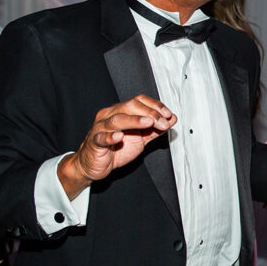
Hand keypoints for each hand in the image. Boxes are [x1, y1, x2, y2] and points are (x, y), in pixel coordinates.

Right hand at [58, 95, 175, 198]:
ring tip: (148, 123)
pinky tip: (119, 137)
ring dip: (134, 120)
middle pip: (129, 106)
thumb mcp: (141, 138)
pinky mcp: (95, 142)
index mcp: (121, 112)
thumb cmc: (116, 148)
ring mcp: (101, 128)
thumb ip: (156, 129)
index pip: (139, 101)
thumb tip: (172, 119)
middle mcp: (110, 116)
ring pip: (116, 119)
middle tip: (163, 122)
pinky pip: (101, 137)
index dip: (155, 105)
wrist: (96, 164)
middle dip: (150, 113)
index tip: (168, 115)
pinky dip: (111, 136)